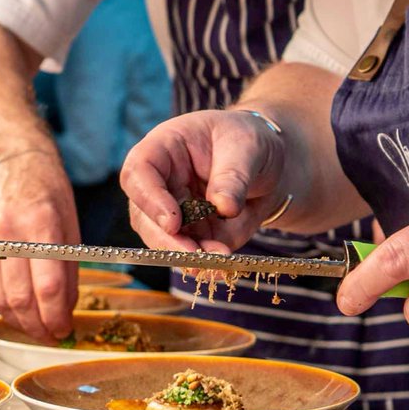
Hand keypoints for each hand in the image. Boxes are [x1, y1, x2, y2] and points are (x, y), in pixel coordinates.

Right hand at [0, 150, 78, 340]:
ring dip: (18, 321)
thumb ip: (68, 268)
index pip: (48, 285)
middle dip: (38, 325)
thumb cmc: (48, 193)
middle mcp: (7, 232)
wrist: (11, 163)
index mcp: (41, 223)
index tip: (65, 329)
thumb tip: (65, 310)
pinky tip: (15, 311)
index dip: (57, 316)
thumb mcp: (71, 224)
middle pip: (20, 297)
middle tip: (52, 335)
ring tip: (35, 328)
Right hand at [120, 110, 286, 252]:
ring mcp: (175, 213)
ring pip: (164, 242)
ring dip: (188, 258)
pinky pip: (192, 255)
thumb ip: (233, 175)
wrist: (270, 164)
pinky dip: (207, 265)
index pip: (139, 172)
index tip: (173, 222)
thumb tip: (223, 207)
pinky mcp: (194, 235)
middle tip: (195, 256)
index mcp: (164, 149)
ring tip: (218, 263)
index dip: (149, 199)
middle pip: (144, 216)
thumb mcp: (247, 146)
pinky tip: (224, 268)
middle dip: (167, 241)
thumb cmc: (248, 141)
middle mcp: (161, 184)